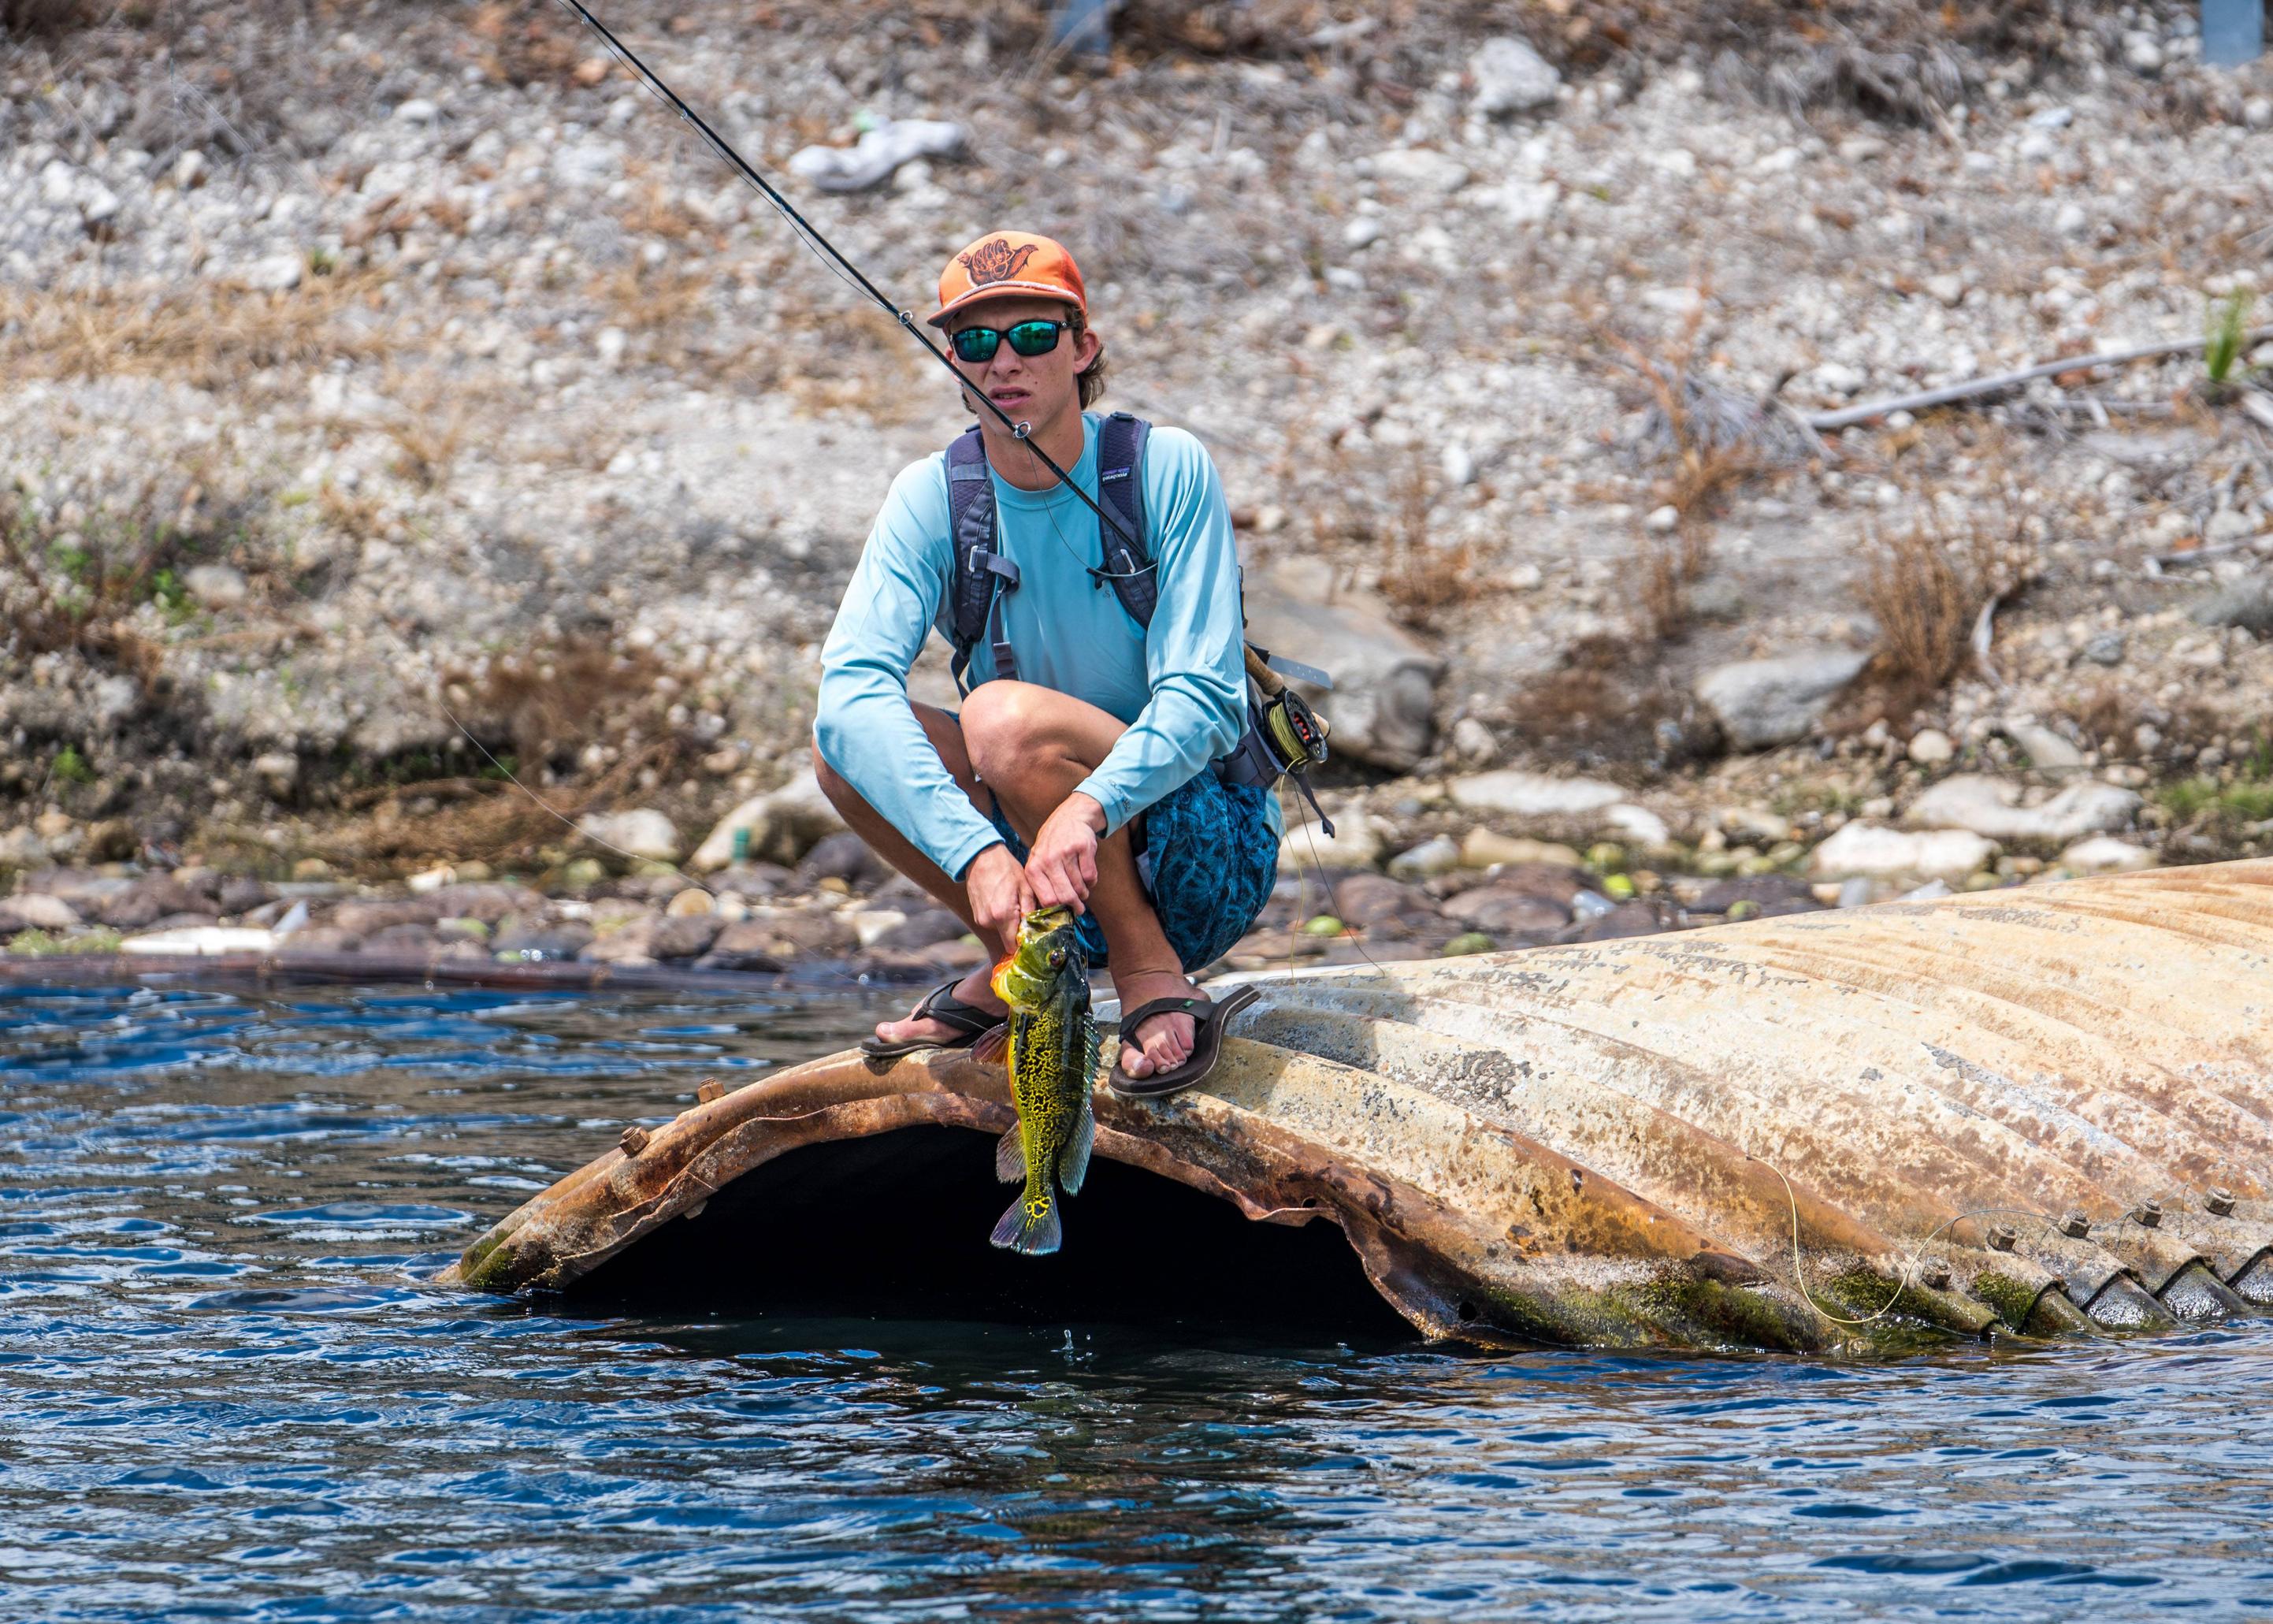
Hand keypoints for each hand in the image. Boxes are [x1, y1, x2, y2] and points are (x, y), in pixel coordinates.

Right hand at [965, 843, 1033, 944]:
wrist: (981, 856)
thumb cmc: (1006, 868)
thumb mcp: (1025, 887)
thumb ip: (1031, 911)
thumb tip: (1037, 929)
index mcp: (1002, 916)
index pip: (1013, 946)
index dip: (1024, 942)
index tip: (1033, 935)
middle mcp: (988, 921)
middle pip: (1008, 939)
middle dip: (1019, 930)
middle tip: (1026, 913)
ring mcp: (980, 919)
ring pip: (1001, 931)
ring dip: (1009, 923)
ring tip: (1013, 903)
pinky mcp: (976, 915)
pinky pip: (993, 923)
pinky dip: (1000, 917)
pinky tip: (1004, 902)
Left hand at [1026, 793, 1103, 914]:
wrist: (1070, 817)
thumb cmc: (1052, 845)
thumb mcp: (1038, 862)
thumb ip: (1040, 885)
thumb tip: (1047, 915)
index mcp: (1033, 867)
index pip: (1047, 900)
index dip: (1058, 911)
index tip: (1064, 914)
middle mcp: (1048, 860)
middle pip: (1065, 896)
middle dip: (1075, 906)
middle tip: (1079, 909)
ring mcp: (1066, 853)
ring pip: (1080, 887)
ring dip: (1083, 892)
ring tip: (1081, 889)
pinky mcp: (1083, 847)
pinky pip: (1091, 876)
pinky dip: (1091, 881)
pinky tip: (1086, 876)